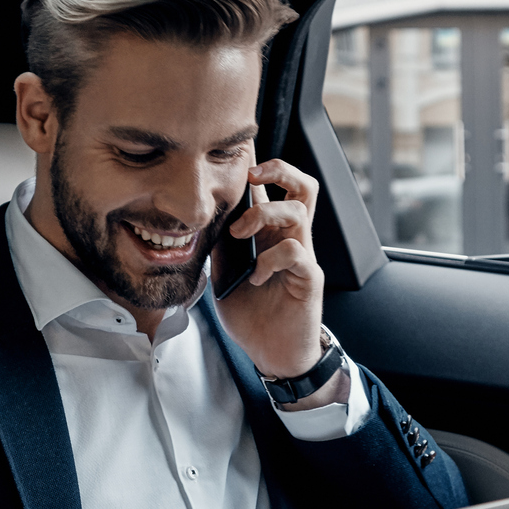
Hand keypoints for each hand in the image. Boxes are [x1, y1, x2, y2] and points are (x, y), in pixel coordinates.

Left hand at [214, 160, 323, 379]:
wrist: (273, 353)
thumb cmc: (252, 313)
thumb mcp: (224, 274)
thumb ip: (219, 246)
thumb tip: (200, 219)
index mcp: (271, 234)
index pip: (275, 188)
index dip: (261, 166)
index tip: (237, 155)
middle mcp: (291, 239)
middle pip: (303, 186)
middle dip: (279, 170)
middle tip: (252, 177)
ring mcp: (303, 258)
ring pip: (299, 212)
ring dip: (265, 215)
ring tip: (242, 235)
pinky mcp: (309, 279)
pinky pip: (296, 253)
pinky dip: (271, 259)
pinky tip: (257, 276)